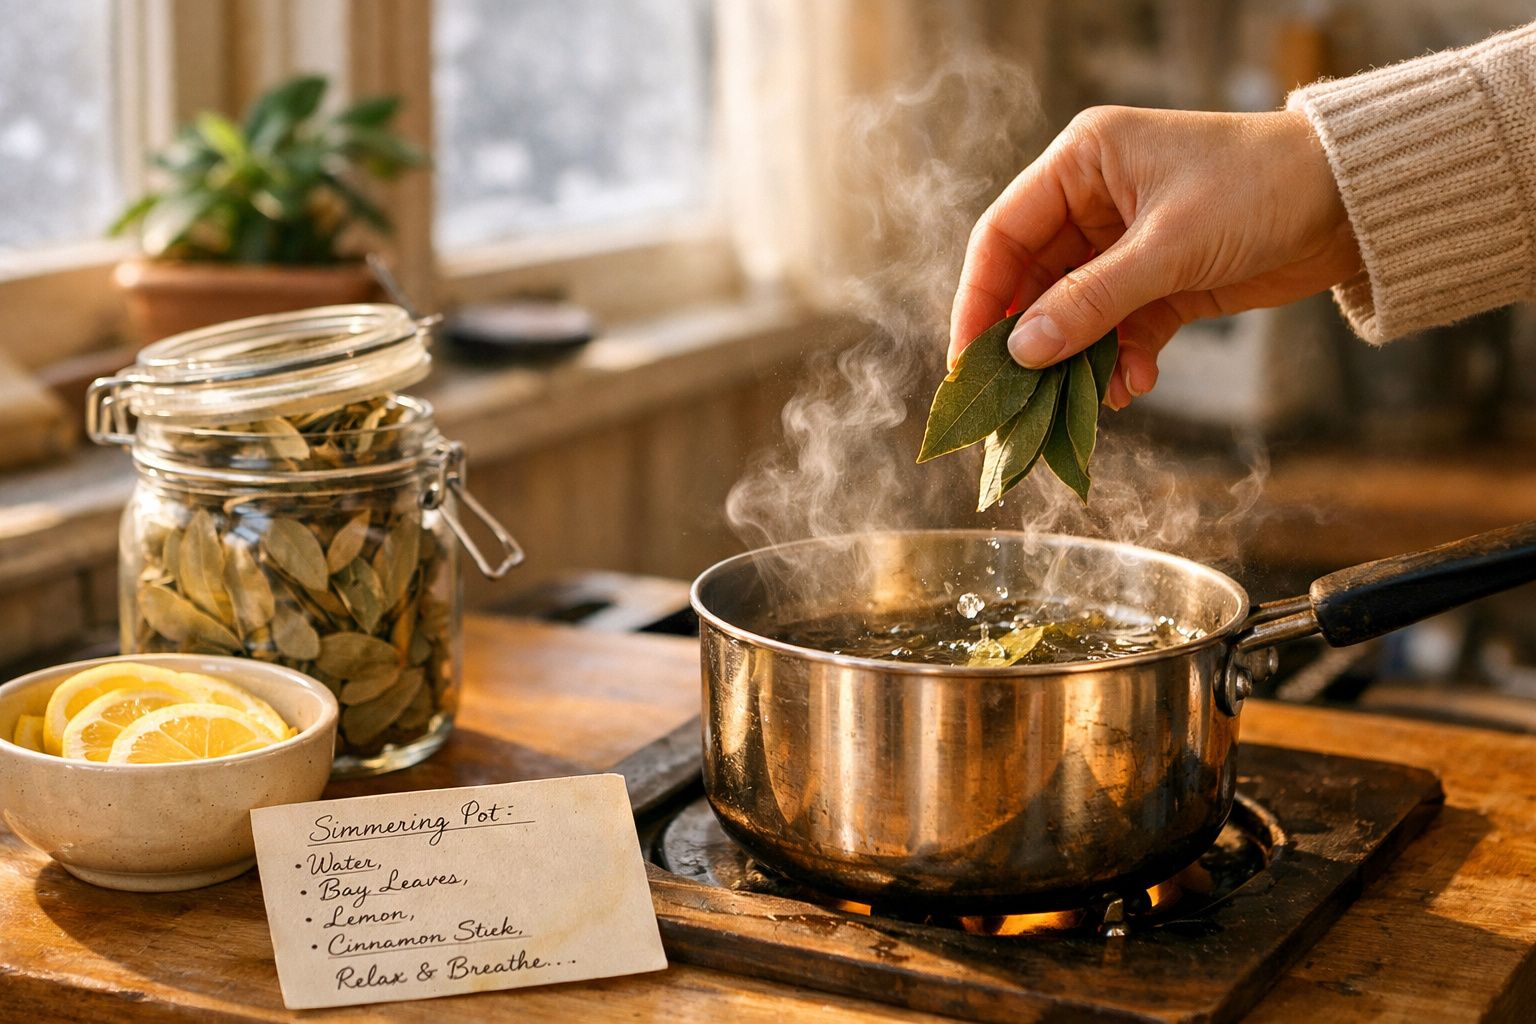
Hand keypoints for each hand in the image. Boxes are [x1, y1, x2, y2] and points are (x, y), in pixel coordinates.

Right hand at [949, 107, 1360, 407]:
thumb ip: (1091, 301)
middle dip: (1030, 341)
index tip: (967, 360)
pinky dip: (1121, 360)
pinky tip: (1133, 384)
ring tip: (1086, 398)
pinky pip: (1118, 329)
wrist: (1356, 202)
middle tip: (1015, 398)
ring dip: (1079, 359)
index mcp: (1082, 162)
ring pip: (1074, 313)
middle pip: (1032, 281)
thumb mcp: (1168, 247)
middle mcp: (1094, 200)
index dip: (978, 299)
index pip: (1002, 234)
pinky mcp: (1161, 281)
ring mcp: (1125, 244)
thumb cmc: (1262, 189)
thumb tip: (1022, 351)